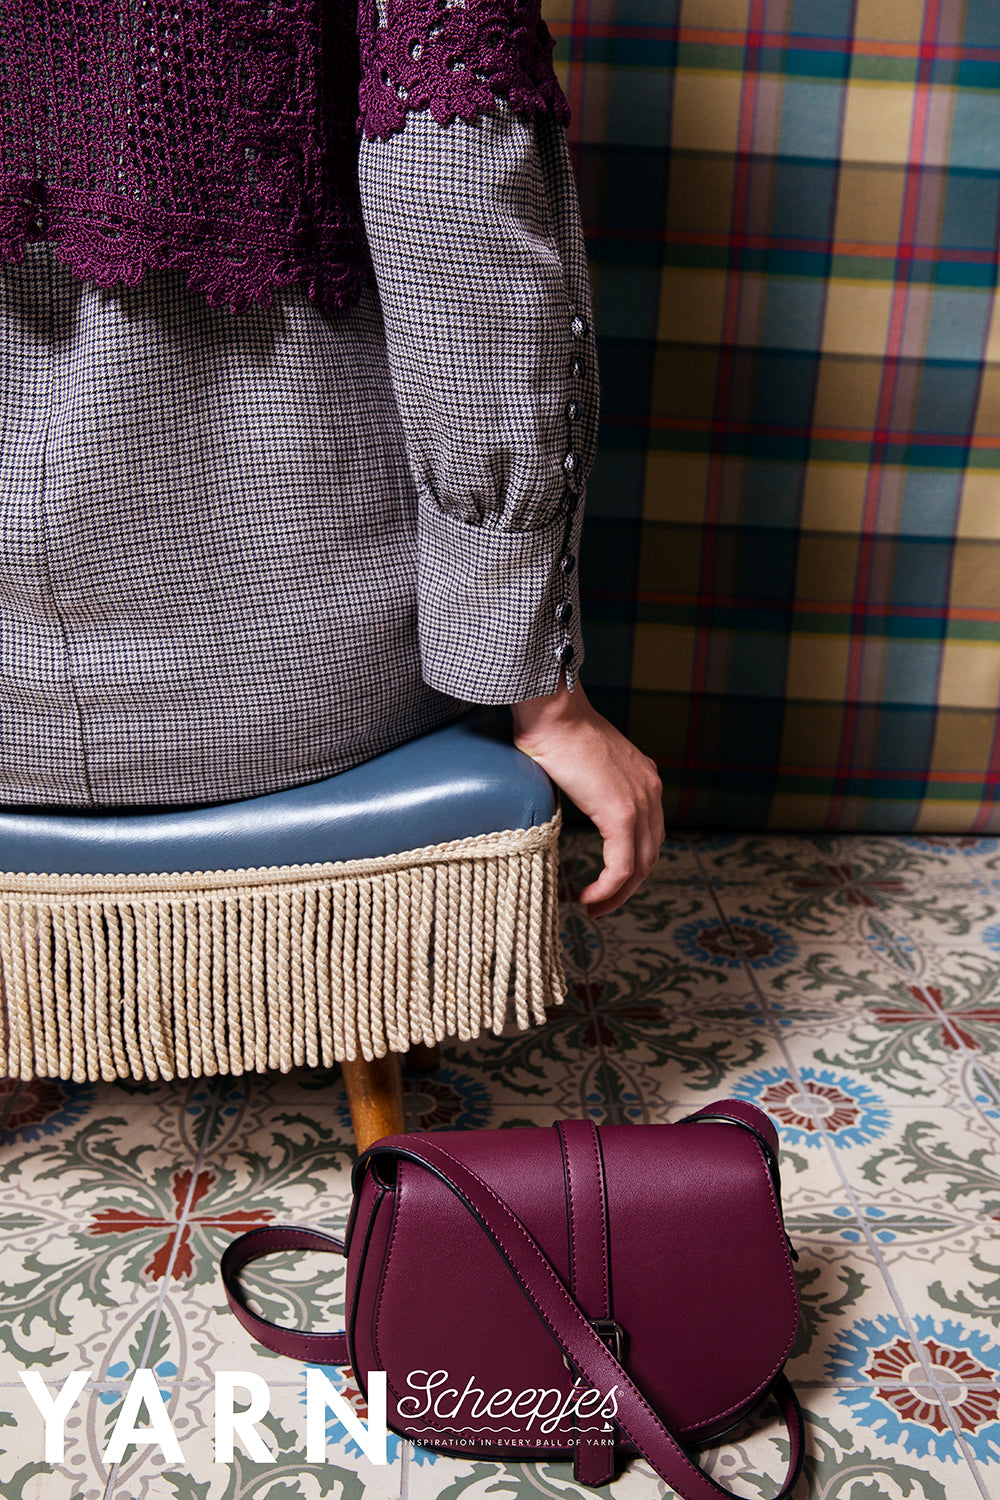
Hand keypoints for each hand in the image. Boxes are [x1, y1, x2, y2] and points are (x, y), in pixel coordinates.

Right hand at [511, 676, 663, 916]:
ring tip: (594, 909)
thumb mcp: (581, 763)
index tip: (607, 883)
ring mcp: (640, 802)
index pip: (648, 834)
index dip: (631, 864)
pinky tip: (589, 899)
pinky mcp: (621, 813)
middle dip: (627, 887)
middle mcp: (650, 790)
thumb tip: (568, 800)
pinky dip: (608, 889)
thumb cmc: (553, 728)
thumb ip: (588, 785)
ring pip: (640, 865)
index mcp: (643, 778)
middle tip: (600, 906)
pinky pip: (622, 866)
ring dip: (618, 895)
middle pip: (650, 854)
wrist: (553, 711)